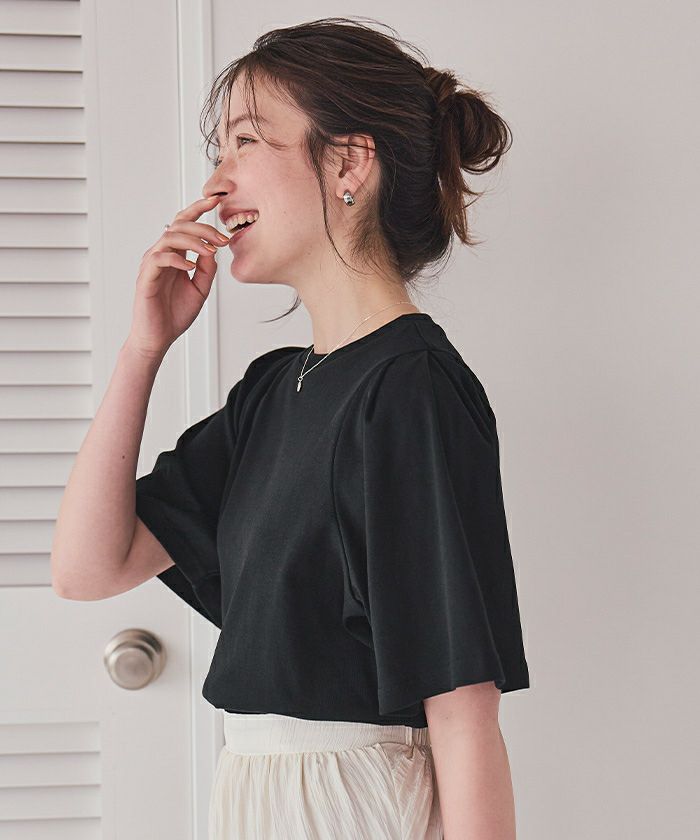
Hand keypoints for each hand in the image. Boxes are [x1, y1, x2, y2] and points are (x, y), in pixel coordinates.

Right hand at [126, 195, 229, 358]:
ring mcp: (152, 264)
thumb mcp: (200, 288)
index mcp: (174, 254)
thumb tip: (213, 249)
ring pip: (169, 237)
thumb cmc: (175, 314)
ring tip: (210, 250)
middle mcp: (161, 254)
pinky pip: (159, 258)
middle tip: (222, 238)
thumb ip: (206, 268)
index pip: (184, 224)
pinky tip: (190, 267)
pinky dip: (177, 259)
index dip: (198, 209)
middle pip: (179, 225)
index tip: (217, 199)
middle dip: (203, 227)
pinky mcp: (146, 277)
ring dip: (193, 241)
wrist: (158, 337)